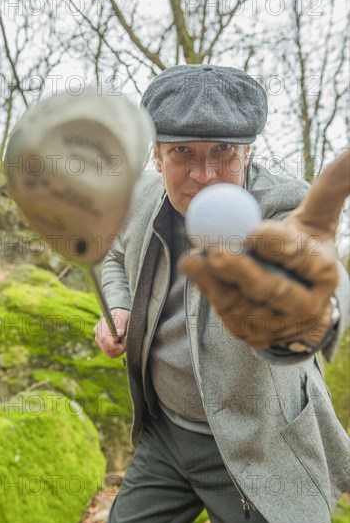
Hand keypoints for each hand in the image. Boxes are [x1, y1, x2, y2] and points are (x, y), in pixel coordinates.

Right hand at [94, 308, 129, 357]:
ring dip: (119, 350)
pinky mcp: (103, 347)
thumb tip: (120, 334)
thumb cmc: (121, 314)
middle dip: (119, 347)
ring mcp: (99, 342)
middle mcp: (98, 335)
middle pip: (108, 349)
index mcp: (101, 327)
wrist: (118, 315)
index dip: (116, 343)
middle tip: (125, 338)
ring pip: (110, 353)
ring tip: (123, 340)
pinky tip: (121, 344)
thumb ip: (121, 324)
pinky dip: (118, 352)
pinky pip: (110, 354)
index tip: (124, 338)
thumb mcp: (123, 315)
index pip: (105, 340)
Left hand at [179, 150, 348, 349]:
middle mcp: (305, 304)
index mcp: (324, 272)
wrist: (297, 296)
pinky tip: (195, 272)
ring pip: (245, 305)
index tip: (254, 231)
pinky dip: (209, 294)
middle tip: (217, 253)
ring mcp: (279, 324)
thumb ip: (331, 188)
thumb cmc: (304, 249)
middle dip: (245, 273)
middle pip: (274, 291)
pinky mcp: (255, 333)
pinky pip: (228, 315)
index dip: (278, 247)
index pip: (302, 260)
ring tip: (192, 260)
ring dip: (216, 284)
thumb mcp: (318, 219)